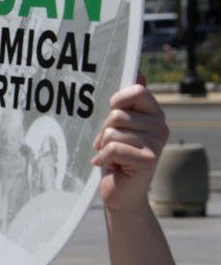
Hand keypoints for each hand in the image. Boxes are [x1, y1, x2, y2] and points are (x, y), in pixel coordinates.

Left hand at [92, 77, 168, 212]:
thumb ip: (126, 103)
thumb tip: (138, 72)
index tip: (112, 116)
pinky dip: (104, 158)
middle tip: (109, 145)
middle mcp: (160, 125)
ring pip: (113, 132)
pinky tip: (110, 166)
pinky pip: (113, 148)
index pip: (136, 91)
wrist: (120, 192)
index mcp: (154, 113)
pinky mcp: (148, 159)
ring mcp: (157, 142)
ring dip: (104, 147)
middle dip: (104, 132)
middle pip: (117, 115)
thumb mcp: (118, 126)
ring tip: (112, 157)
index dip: (117, 101)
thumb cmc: (115, 156)